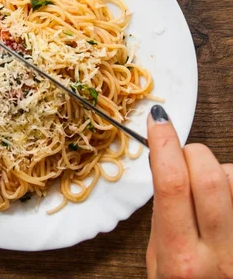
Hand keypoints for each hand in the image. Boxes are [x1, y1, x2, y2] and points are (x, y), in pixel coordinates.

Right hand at [147, 105, 232, 278]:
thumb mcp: (160, 264)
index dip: (164, 143)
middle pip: (211, 175)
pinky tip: (228, 206)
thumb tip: (166, 161)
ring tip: (213, 195)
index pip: (171, 184)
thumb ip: (164, 217)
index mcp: (183, 261)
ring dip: (221, 173)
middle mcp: (222, 257)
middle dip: (193, 152)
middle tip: (185, 156)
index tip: (158, 121)